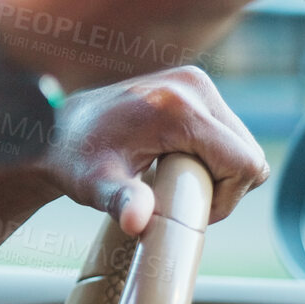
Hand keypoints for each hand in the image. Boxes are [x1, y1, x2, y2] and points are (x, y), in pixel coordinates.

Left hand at [41, 66, 267, 236]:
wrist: (56, 129)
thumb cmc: (75, 160)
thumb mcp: (95, 184)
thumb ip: (121, 200)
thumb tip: (136, 222)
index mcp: (179, 108)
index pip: (244, 163)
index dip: (227, 198)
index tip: (190, 209)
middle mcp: (193, 85)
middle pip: (248, 153)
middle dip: (223, 185)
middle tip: (179, 198)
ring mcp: (194, 81)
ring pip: (241, 143)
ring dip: (218, 170)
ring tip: (173, 180)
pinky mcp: (192, 84)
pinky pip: (227, 131)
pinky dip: (212, 154)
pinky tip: (176, 162)